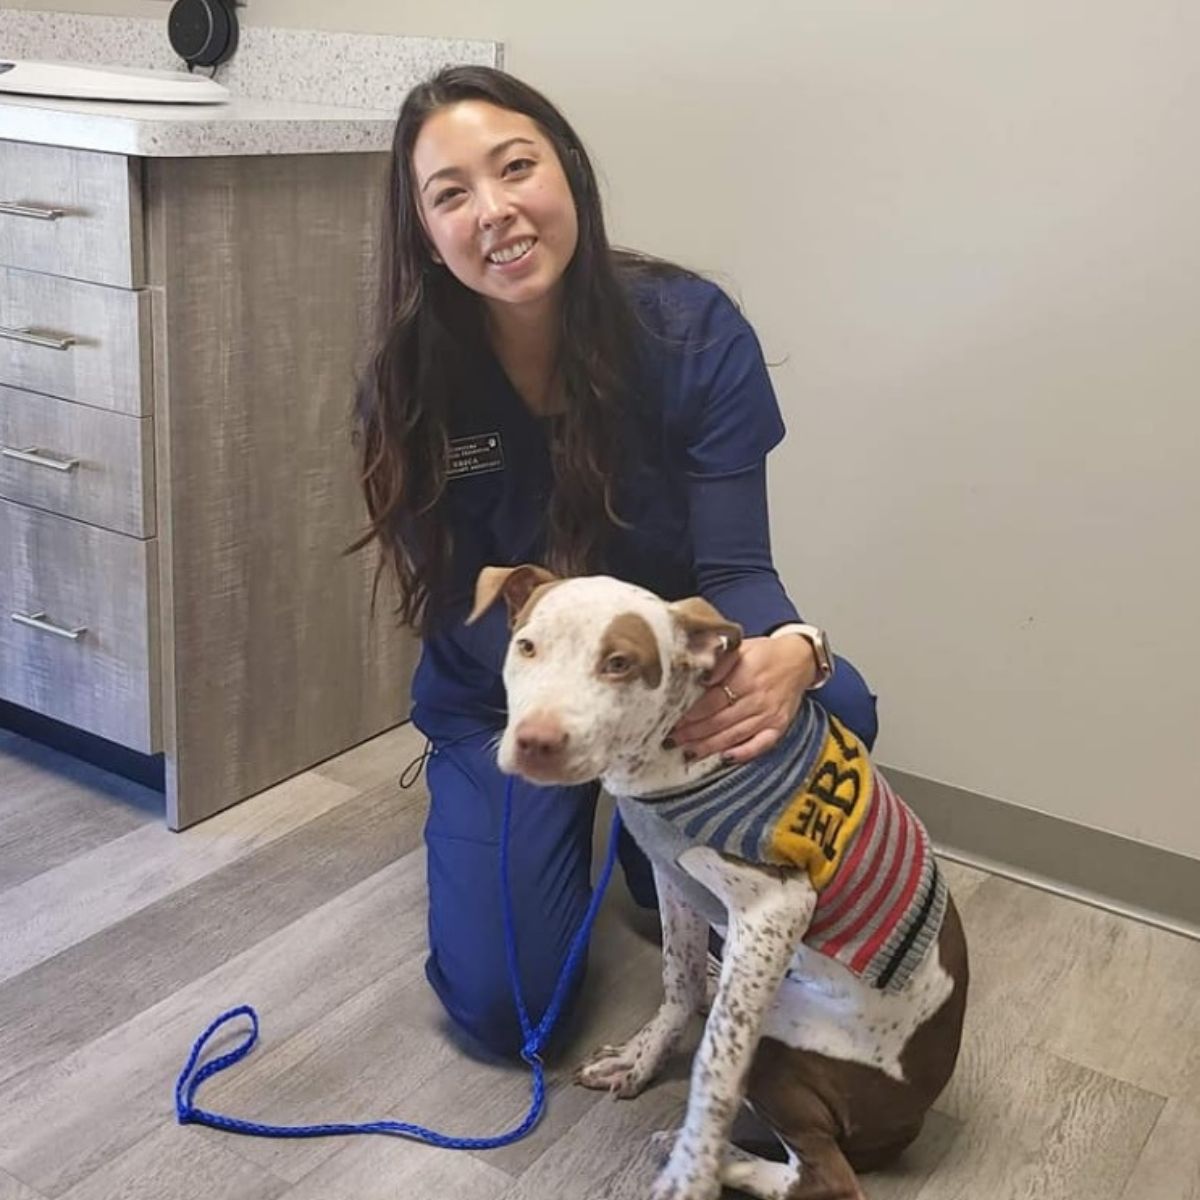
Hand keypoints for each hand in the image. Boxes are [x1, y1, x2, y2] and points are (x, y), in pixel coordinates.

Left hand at [668, 635, 815, 765]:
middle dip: (693, 733)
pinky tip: (725, 759)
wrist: (800, 659)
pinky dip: (743, 753)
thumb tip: (699, 676)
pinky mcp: (779, 726)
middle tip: (671, 740)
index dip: (690, 713)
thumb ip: (719, 660)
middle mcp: (758, 698)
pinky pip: (760, 745)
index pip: (712, 700)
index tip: (672, 720)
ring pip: (734, 735)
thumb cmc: (766, 653)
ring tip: (687, 752)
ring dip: (709, 747)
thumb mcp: (740, 646)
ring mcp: (769, 715)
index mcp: (746, 676)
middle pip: (719, 721)